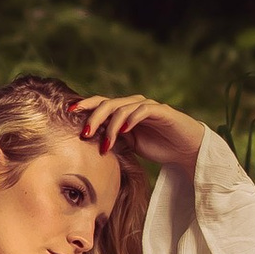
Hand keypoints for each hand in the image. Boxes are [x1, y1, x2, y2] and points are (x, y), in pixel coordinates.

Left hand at [70, 92, 204, 170]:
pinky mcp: (162, 111)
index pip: (101, 104)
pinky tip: (124, 131)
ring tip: (105, 143)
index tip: (68, 111)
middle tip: (85, 133)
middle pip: (108, 103)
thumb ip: (114, 139)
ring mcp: (148, 106)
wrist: (186, 149)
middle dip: (94, 117)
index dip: (85, 105)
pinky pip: (143, 110)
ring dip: (111, 127)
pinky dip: (131, 119)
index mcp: (125, 111)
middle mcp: (134, 105)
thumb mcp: (130, 144)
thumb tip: (91, 141)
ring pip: (123, 108)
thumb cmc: (159, 145)